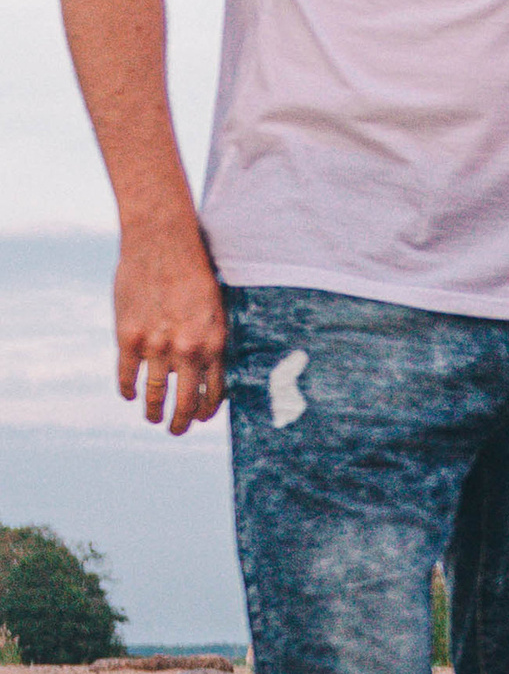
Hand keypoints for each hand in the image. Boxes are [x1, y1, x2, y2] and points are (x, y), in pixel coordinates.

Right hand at [116, 216, 225, 433]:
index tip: (200, 417)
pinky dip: (127, 388)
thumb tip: (208, 366)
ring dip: (154, 411)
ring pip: (155, 393)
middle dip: (182, 422)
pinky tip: (129, 394)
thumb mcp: (217, 307)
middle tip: (177, 431)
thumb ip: (211, 337)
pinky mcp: (128, 336)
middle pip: (186, 402)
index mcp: (215, 343)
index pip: (213, 392)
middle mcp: (187, 350)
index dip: (205, 410)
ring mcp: (156, 345)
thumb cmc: (195, 270)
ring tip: (153, 419)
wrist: (163, 243)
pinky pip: (127, 374)